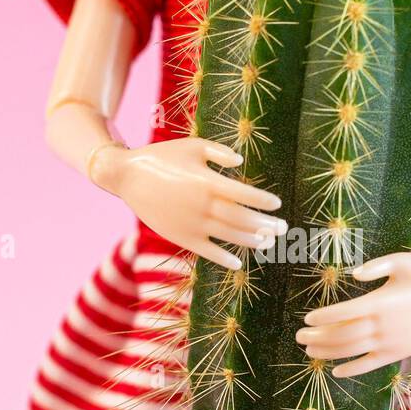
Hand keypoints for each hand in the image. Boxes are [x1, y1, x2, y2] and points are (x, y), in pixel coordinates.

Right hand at [92, 138, 285, 269]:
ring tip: (268, 242)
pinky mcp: (181, 237)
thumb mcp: (192, 146)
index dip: (263, 200)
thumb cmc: (163, 157)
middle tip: (283, 228)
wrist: (127, 176)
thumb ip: (219, 153)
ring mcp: (192, 224)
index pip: (244, 194)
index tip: (277, 204)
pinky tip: (238, 263)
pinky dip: (224, 259)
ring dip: (251, 240)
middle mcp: (202, 205)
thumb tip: (241, 162)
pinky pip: (207, 251)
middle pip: (242, 219)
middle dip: (265, 224)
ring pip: (229, 236)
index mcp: (207, 182)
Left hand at [295, 253, 410, 377]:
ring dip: (328, 352)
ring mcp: (391, 342)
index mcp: (382, 302)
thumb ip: (376, 267)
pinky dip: (351, 369)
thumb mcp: (404, 261)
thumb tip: (352, 275)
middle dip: (318, 337)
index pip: (343, 314)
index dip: (323, 317)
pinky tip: (336, 370)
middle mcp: (384, 326)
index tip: (307, 319)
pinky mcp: (399, 352)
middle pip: (342, 335)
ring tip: (309, 351)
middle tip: (299, 337)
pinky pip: (370, 364)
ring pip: (352, 351)